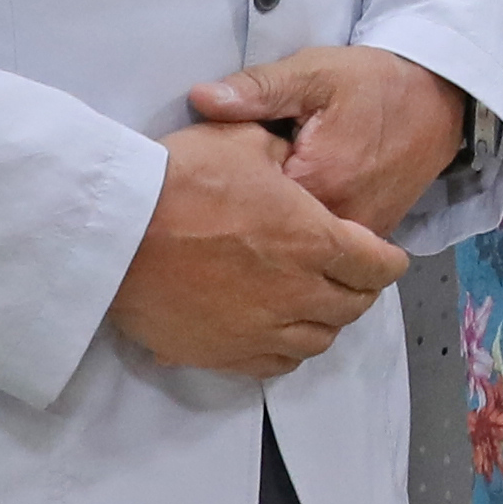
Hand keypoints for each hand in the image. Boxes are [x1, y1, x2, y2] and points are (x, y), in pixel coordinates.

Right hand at [111, 113, 407, 376]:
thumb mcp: (241, 140)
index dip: (388, 261)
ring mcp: (261, 330)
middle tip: (352, 276)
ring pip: (319, 340)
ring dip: (327, 321)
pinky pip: (277, 363)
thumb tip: (291, 160)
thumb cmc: (179, 179)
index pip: (376, 265)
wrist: (113, 231)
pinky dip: (289, 349)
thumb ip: (281, 153)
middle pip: (352, 306)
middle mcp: (297, 294)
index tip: (387, 257)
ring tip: (317, 304)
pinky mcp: (224, 353)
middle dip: (360, 289)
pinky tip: (279, 331)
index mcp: (312, 241)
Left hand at [189, 43, 471, 236]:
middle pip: (273, 231)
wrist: (438, 97)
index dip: (228, 186)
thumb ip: (258, 90)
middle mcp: (340, 220)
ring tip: (267, 197)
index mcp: (316, 181)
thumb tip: (201, 98)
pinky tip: (296, 209)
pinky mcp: (373, 236)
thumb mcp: (313, 72)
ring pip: (301, 245)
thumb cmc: (373, 83)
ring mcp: (360, 235)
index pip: (248, 201)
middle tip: (239, 183)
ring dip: (279, 226)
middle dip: (250, 211)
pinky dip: (307, 233)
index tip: (218, 169)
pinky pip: (328, 248)